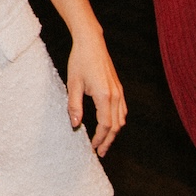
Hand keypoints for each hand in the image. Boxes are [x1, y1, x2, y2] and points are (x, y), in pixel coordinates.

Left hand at [65, 35, 126, 156]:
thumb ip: (74, 106)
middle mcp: (115, 95)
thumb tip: (75, 125)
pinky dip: (117, 121)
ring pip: (121, 119)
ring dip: (114, 133)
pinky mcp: (119, 88)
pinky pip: (122, 110)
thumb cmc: (80, 61)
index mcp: (104, 95)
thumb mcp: (73, 84)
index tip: (92, 147)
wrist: (91, 43)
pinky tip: (110, 125)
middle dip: (108, 140)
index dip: (99, 138)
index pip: (105, 125)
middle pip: (116, 126)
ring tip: (104, 142)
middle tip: (100, 152)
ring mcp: (119, 92)